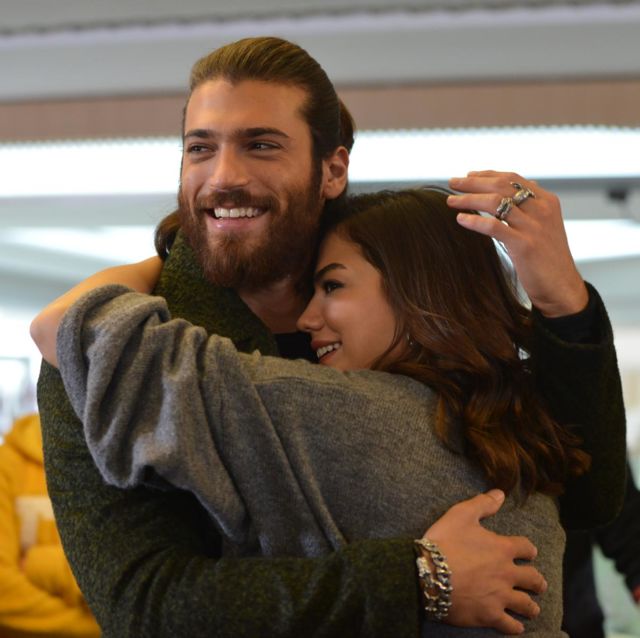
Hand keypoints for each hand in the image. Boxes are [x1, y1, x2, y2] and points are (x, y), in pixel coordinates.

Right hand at [424, 489, 546, 634]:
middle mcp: (507, 574)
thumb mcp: (461, 514)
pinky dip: (516, 627)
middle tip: (538, 583)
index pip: (526, 548)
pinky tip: (517, 627)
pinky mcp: (489, 615)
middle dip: (537, 581)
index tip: (529, 552)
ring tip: (532, 607)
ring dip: (531, 605)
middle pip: (533, 579)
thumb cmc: (444, 541)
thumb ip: (483, 504)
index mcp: (502, 549)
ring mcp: (499, 596)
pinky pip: (510, 625)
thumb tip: (501, 493)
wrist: (428, 573)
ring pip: (526, 604)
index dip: (528, 549)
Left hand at [447, 171, 587, 317]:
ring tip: (450, 201)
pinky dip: (475, 221)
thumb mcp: (545, 226)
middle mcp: (542, 210)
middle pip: (501, 186)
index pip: (512, 178)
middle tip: (452, 183)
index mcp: (547, 201)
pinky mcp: (525, 245)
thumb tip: (522, 186)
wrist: (562, 288)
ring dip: (468, 198)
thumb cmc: (548, 259)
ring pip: (495, 202)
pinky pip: (494, 227)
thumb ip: (533, 206)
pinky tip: (460, 219)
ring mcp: (534, 227)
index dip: (487, 174)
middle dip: (473, 183)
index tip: (467, 176)